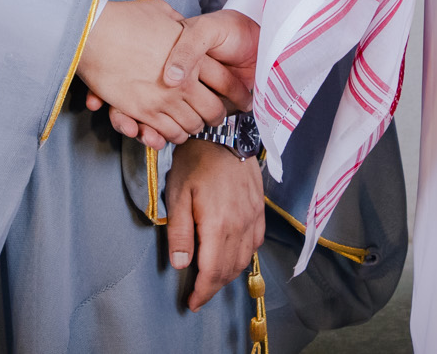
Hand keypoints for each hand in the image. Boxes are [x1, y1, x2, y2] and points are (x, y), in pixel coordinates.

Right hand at [76, 1, 229, 144]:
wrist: (93, 33)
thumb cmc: (126, 19)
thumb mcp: (162, 12)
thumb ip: (178, 23)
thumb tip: (182, 24)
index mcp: (194, 56)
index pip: (227, 82)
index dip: (238, 93)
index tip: (242, 99)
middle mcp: (183, 81)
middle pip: (213, 110)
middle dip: (220, 117)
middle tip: (221, 118)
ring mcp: (163, 99)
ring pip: (191, 125)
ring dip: (196, 128)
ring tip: (198, 126)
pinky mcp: (143, 112)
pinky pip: (167, 132)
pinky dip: (174, 135)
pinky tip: (175, 132)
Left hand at [165, 140, 266, 311]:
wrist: (224, 133)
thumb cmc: (195, 162)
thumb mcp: (178, 195)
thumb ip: (179, 233)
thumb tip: (181, 265)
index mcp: (218, 226)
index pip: (213, 271)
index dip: (203, 292)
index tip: (192, 304)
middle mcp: (240, 226)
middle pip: (230, 269)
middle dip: (214, 287)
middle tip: (200, 295)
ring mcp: (253, 217)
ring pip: (245, 258)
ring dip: (230, 274)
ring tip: (214, 280)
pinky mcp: (259, 208)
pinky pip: (256, 241)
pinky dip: (245, 255)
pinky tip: (235, 256)